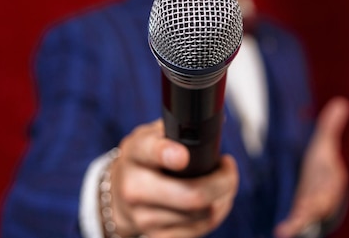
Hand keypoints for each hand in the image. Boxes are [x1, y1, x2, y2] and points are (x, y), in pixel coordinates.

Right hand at [109, 119, 238, 237]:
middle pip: (190, 195)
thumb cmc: (144, 159)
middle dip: (222, 182)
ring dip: (224, 197)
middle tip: (228, 168)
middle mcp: (135, 188)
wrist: (119, 195)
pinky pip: (199, 231)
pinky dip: (216, 214)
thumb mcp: (151, 135)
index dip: (168, 155)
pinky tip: (216, 201)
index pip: (150, 153)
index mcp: (135, 153)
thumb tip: (212, 122)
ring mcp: (145, 217)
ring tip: (225, 182)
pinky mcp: (158, 236)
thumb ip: (175, 128)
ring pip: (202, 215)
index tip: (183, 156)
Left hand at [274, 96, 348, 237]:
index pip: (332, 182)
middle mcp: (324, 196)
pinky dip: (292, 227)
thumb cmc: (323, 167)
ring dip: (300, 222)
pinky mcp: (301, 214)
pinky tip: (281, 231)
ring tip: (287, 230)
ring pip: (309, 216)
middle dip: (313, 208)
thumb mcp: (326, 146)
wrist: (322, 190)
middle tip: (304, 214)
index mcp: (332, 179)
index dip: (330, 185)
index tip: (329, 182)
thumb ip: (331, 126)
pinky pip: (298, 221)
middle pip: (320, 203)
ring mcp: (312, 207)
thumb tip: (341, 102)